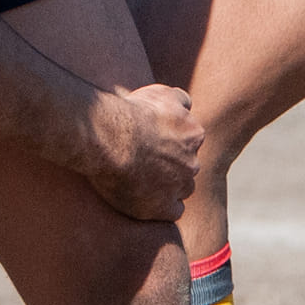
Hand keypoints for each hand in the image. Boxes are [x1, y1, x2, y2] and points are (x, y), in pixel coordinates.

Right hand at [85, 83, 202, 221]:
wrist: (110, 136)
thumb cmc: (130, 111)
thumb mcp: (160, 92)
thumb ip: (179, 99)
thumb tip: (187, 104)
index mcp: (194, 134)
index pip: (190, 141)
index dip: (170, 142)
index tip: (152, 142)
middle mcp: (193, 161)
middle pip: (186, 166)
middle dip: (171, 165)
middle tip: (144, 161)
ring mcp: (179, 186)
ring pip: (181, 189)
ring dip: (167, 187)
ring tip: (141, 182)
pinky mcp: (163, 207)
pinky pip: (172, 212)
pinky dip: (161, 208)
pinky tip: (144, 199)